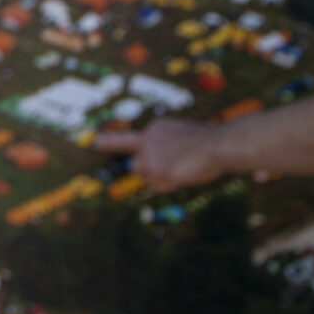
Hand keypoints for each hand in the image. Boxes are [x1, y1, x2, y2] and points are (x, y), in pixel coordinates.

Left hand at [95, 118, 227, 191]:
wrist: (216, 145)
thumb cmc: (208, 141)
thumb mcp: (184, 134)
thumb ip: (168, 145)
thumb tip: (166, 160)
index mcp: (156, 128)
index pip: (133, 139)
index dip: (114, 141)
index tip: (97, 142)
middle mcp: (147, 140)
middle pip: (136, 162)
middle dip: (142, 168)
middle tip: (118, 159)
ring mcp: (149, 156)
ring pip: (146, 175)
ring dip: (160, 178)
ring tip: (181, 171)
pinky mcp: (154, 171)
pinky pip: (158, 185)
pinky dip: (169, 185)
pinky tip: (182, 176)